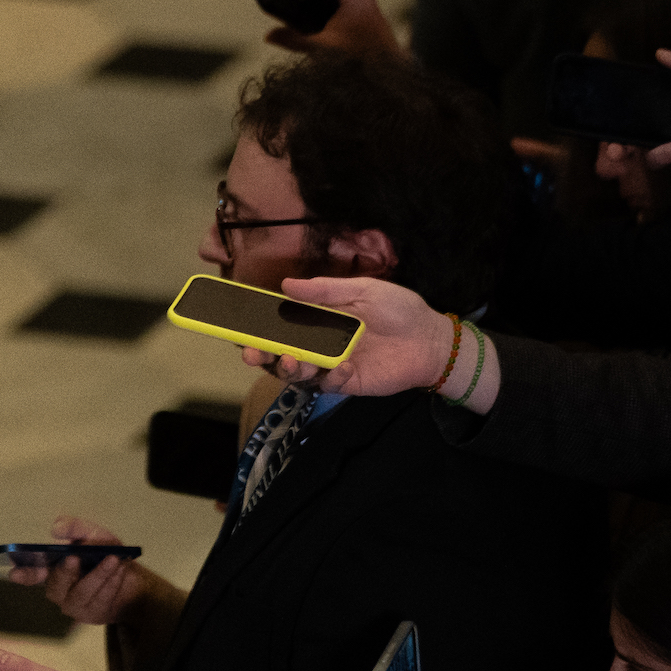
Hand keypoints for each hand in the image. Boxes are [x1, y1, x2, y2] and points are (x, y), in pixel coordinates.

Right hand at [9, 517, 142, 625]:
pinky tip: (119, 569)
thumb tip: (56, 529)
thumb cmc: (105, 554)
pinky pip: (100, 599)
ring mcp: (74, 605)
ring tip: (113, 558)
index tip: (14, 572)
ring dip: (98, 574)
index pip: (32, 574)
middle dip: (65, 570)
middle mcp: (59, 589)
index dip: (23, 574)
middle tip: (75, 556)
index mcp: (52, 568)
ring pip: (82, 592)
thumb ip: (75, 527)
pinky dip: (111, 581)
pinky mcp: (92, 614)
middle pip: (56, 585)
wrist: (133, 580)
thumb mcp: (93, 534)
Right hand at [234, 276, 471, 404]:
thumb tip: (286, 286)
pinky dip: (332, 377)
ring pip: (298, 373)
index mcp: (318, 319)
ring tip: (293, 360)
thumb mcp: (363, 290)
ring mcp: (332, 365)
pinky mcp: (349, 383)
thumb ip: (325, 290)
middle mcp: (319, 343)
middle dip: (261, 354)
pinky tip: (344, 367)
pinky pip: (330, 385)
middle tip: (251, 353)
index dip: (257, 327)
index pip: (280, 324)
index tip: (238, 329)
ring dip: (289, 368)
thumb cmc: (399, 309)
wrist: (432, 340)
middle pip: (279, 352)